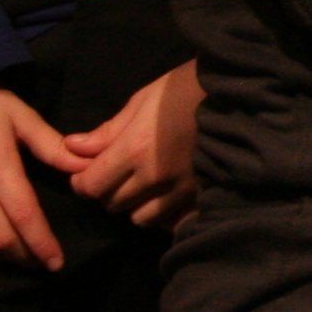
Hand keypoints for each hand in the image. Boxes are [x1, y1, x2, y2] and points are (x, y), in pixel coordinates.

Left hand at [61, 63, 201, 229]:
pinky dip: (163, 214)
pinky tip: (165, 197)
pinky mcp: (201, 196)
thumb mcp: (143, 99)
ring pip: (140, 218)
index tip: (86, 171)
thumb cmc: (187, 88)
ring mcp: (181, 191)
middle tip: (117, 174)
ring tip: (143, 186)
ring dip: (135, 206)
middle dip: (107, 191)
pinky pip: (171, 222)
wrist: (240, 93)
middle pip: (112, 204)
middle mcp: (156, 177)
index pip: (91, 185)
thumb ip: (107, 131)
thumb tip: (72, 148)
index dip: (82, 181)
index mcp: (136, 149)